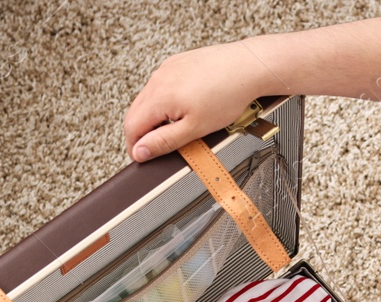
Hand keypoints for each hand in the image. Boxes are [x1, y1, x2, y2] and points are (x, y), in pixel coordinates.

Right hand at [123, 42, 267, 161]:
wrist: (248, 67)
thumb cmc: (228, 95)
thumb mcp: (195, 129)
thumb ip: (164, 141)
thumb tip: (140, 151)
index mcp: (159, 96)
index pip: (131, 127)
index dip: (134, 147)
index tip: (142, 158)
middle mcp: (159, 78)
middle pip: (136, 112)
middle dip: (142, 133)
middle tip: (156, 148)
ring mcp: (167, 68)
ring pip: (148, 99)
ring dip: (154, 117)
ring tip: (174, 129)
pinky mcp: (177, 63)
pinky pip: (161, 86)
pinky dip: (165, 102)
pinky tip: (184, 109)